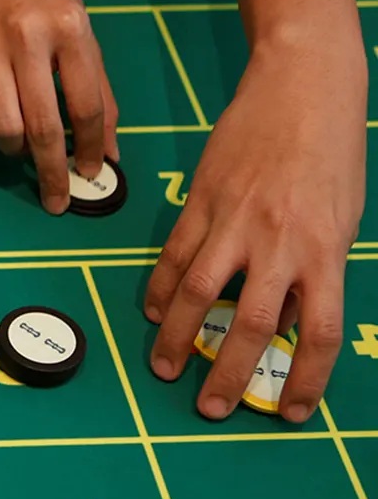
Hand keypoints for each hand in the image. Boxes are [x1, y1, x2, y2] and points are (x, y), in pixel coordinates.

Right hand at [0, 0, 117, 213]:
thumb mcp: (84, 33)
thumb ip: (97, 90)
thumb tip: (107, 150)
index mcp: (71, 32)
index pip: (86, 107)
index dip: (92, 148)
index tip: (92, 174)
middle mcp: (28, 40)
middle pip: (43, 125)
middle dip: (52, 171)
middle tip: (57, 198)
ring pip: (1, 125)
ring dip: (15, 151)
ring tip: (22, 149)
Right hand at [145, 59, 365, 421]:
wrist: (302, 87)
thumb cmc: (332, 153)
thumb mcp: (342, 217)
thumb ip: (317, 266)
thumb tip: (287, 312)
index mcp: (326, 250)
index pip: (319, 332)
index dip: (306, 379)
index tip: (288, 412)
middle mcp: (280, 242)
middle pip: (251, 324)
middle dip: (228, 373)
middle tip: (210, 407)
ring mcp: (235, 221)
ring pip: (199, 293)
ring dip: (176, 337)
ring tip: (162, 367)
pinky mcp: (201, 200)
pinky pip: (175, 255)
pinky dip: (162, 289)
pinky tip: (156, 311)